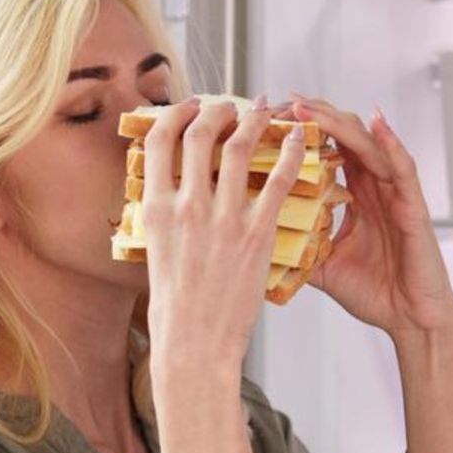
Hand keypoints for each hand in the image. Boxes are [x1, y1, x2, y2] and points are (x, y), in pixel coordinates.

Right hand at [140, 93, 313, 368]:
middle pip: (199, 132)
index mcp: (156, 210)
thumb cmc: (174, 310)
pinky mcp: (256, 234)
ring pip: (239, 147)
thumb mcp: (155, 254)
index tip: (189, 108)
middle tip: (227, 106)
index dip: (177, 114)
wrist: (194, 345)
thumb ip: (163, 219)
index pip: (161, 141)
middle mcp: (186, 207)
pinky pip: (278, 181)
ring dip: (252, 121)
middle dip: (215, 109)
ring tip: (261, 113)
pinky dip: (290, 153)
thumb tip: (169, 194)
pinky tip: (297, 140)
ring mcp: (223, 219)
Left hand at [284, 94, 452, 342]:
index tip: (266, 120)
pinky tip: (376, 124)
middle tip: (279, 104)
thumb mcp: (324, 268)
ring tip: (306, 106)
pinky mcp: (413, 206)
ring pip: (366, 143)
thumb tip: (256, 247)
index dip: (299, 133)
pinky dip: (391, 144)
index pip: (325, 151)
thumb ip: (299, 249)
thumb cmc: (375, 292)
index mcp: (354, 195)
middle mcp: (374, 187)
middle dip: (312, 116)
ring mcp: (395, 193)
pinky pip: (403, 168)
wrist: (410, 319)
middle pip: (343, 135)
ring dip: (337, 122)